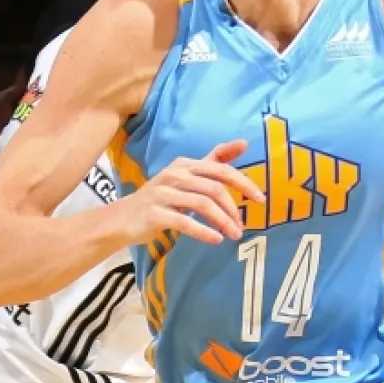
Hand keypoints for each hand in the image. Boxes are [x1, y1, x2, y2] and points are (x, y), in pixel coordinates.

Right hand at [123, 140, 263, 244]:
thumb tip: (244, 143)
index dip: (244, 183)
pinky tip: (216, 239)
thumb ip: (214, 161)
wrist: (123, 218)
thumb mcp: (187, 176)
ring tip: (234, 235)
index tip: (260, 199)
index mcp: (185, 164)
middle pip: (214, 187)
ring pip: (202, 204)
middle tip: (244, 225)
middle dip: (234, 207)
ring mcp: (163, 193)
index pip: (221, 169)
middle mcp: (174, 174)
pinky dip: (203, 231)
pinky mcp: (155, 213)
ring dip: (223, 222)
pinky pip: (184, 222)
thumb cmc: (161, 198)